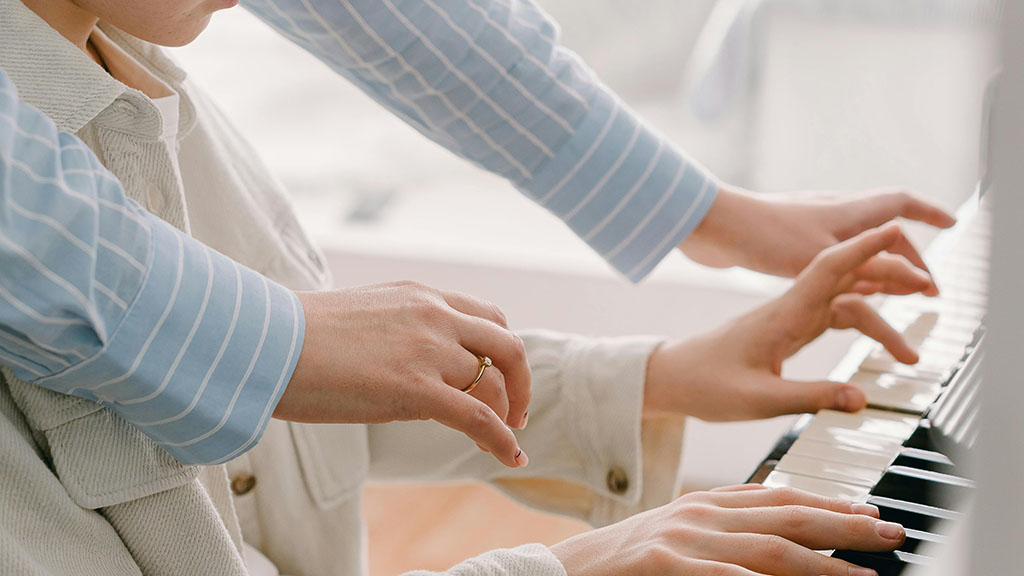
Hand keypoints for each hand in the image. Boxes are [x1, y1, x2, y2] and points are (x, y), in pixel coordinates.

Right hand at [276, 282, 530, 467]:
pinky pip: (479, 417)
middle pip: (505, 346)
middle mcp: (434, 316)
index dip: (501, 352)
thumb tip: (407, 364)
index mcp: (420, 297)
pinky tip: (511, 458)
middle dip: (520, 382)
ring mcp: (428, 350)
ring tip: (504, 440)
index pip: (486, 318)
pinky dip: (503, 440)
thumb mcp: (362, 317)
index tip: (499, 378)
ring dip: (507, 416)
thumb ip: (397, 331)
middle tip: (516, 412)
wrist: (264, 343)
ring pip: (494, 384)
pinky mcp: (416, 388)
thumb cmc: (296, 337)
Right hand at [551, 484, 902, 575]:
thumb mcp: (680, 532)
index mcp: (706, 502)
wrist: (567, 567)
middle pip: (785, 516)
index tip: (868, 512)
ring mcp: (682, 538)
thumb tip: (779, 532)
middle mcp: (701, 514)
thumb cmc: (626, 559)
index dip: (829, 503)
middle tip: (889, 532)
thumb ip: (726, 526)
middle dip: (844, 524)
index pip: (780, 497)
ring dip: (822, 564)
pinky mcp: (662, 563)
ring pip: (767, 548)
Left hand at [646, 224, 921, 419]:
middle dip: (889, 279)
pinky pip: (830, 317)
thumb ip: (810, 397)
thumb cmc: (706, 384)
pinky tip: (877, 337)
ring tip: (911, 354)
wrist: (672, 377)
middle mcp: (788, 309)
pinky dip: (858, 323)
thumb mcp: (758, 400)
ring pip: (843, 303)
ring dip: (879, 316)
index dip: (864, 247)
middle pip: (847, 282)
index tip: (897, 228)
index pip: (828, 269)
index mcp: (782, 316)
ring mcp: (788, 318)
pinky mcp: (785, 330)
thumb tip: (860, 399)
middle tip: (931, 288)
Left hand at [679, 185, 955, 294]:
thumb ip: (866, 279)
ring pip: (854, 247)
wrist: (707, 227)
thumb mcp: (819, 269)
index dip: (930, 214)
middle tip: (924, 289)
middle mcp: (830, 215)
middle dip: (908, 259)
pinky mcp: (783, 241)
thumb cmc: (760, 239)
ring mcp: (806, 227)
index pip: (900, 206)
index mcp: (845, 216)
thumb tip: (901, 306)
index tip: (953, 224)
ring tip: (889, 294)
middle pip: (881, 233)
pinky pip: (828, 257)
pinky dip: (846, 273)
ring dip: (876, 267)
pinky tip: (839, 291)